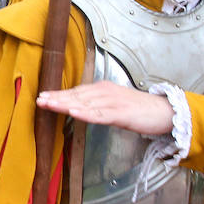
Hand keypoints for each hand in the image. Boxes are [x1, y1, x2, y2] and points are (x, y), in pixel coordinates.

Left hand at [37, 80, 173, 135]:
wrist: (165, 112)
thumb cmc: (140, 109)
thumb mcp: (114, 104)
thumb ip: (98, 104)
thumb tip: (79, 108)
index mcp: (103, 89)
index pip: (77, 91)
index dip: (59, 94)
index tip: (43, 96)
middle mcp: (105, 93)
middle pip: (76, 95)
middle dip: (56, 98)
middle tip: (39, 100)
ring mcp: (113, 103)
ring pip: (84, 103)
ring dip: (64, 104)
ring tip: (48, 104)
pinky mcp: (121, 114)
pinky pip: (99, 114)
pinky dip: (85, 114)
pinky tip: (73, 113)